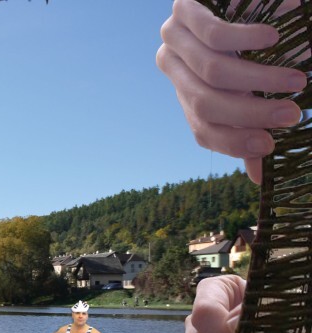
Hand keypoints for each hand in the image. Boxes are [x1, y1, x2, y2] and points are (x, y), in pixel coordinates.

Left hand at [156, 0, 305, 183]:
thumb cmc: (252, 40)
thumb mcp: (250, 86)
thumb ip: (252, 124)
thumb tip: (261, 178)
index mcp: (187, 92)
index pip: (203, 130)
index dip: (234, 142)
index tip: (271, 145)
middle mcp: (174, 68)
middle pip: (207, 104)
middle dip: (253, 114)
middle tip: (293, 115)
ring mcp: (174, 38)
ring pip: (213, 72)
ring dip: (260, 79)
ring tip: (296, 80)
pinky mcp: (185, 8)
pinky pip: (214, 32)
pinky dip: (247, 39)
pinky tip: (273, 38)